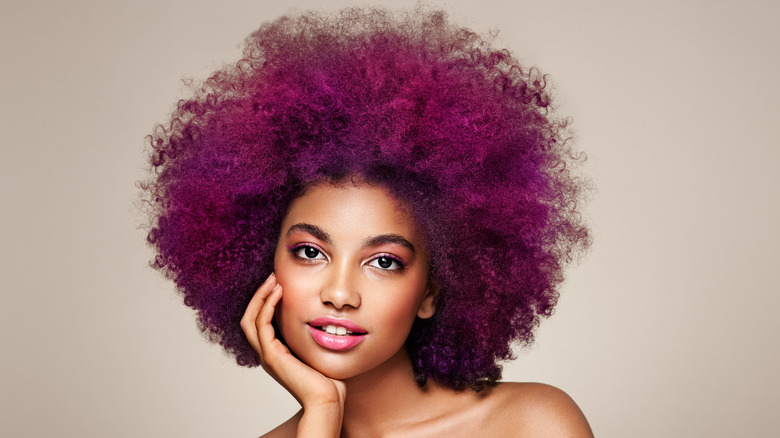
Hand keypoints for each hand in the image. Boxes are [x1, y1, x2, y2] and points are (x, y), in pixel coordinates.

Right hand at [241, 274, 345, 435]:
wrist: (327, 399)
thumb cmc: (328, 379)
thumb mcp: (317, 348)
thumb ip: (312, 333)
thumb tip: (323, 314)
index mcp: (276, 352)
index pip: (260, 321)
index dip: (265, 301)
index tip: (278, 282)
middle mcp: (267, 353)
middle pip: (249, 318)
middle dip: (259, 295)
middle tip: (272, 276)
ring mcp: (268, 355)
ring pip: (251, 319)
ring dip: (261, 296)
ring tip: (273, 279)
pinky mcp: (273, 356)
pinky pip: (262, 324)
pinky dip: (267, 305)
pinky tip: (279, 292)